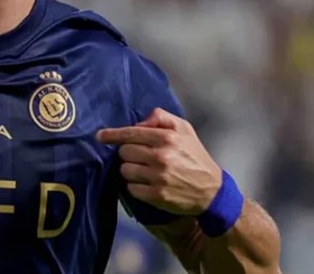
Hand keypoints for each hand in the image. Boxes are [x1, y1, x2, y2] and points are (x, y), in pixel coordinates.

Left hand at [96, 108, 221, 215]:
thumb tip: (139, 122)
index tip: (100, 136)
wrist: (212, 191)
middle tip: (139, 157)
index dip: (112, 135)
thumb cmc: (196, 157)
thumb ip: (162, 118)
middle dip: (128, 153)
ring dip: (130, 170)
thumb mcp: (185, 130)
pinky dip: (135, 186)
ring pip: (124, 170)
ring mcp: (158, 177)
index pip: (131, 133)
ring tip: (144, 171)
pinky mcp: (156, 196)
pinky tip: (147, 184)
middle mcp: (161, 156)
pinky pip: (130, 188)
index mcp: (167, 138)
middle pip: (124, 152)